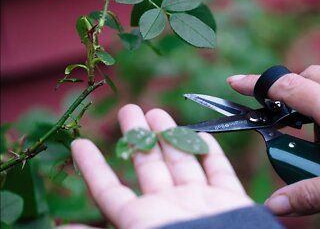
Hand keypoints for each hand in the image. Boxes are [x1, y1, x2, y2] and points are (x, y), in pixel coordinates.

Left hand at [71, 105, 252, 228]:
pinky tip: (203, 134)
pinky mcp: (229, 200)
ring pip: (182, 161)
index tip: (80, 144)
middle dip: (138, 136)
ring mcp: (200, 202)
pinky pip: (220, 171)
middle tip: (130, 110)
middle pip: (149, 166)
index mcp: (142, 220)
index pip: (110, 191)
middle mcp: (169, 208)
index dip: (94, 168)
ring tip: (156, 113)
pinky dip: (212, 152)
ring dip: (170, 135)